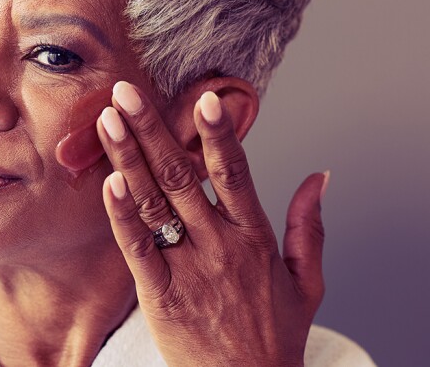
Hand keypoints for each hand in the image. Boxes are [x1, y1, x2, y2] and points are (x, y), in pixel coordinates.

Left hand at [96, 81, 326, 366]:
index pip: (235, 172)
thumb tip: (320, 176)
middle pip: (182, 175)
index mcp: (255, 237)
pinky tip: (108, 182)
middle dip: (152, 129)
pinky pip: (137, 248)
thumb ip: (309, 225)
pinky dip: (123, 214)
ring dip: (128, 158)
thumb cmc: (274, 337)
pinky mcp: (161, 294)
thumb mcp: (306, 281)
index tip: (203, 97)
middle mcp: (220, 245)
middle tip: (128, 91)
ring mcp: (189, 268)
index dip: (217, 133)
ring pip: (155, 202)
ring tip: (108, 121)